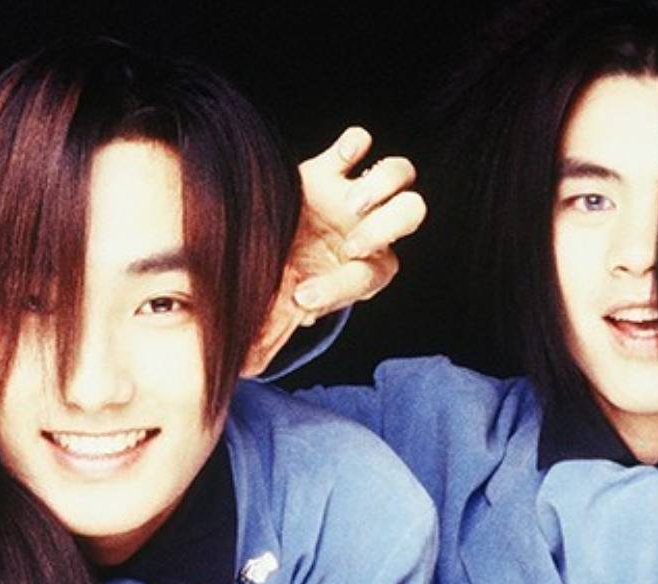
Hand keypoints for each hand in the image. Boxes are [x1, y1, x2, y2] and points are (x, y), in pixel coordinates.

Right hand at [244, 127, 425, 374]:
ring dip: (379, 185)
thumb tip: (246, 366)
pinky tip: (346, 155)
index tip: (301, 295)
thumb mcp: (278, 311)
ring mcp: (355, 195)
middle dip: (386, 227)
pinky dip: (355, 145)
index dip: (339, 288)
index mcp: (368, 270)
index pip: (369, 275)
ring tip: (349, 202)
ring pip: (399, 174)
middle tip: (350, 241)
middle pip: (411, 214)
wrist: (270, 246)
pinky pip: (357, 145)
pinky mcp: (331, 168)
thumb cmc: (282, 283)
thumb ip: (271, 334)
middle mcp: (371, 228)